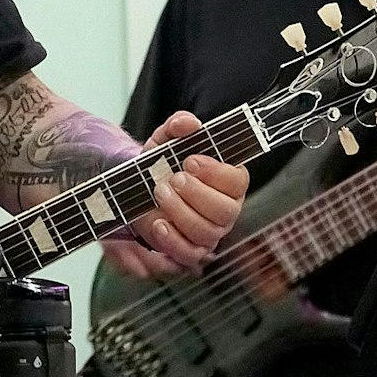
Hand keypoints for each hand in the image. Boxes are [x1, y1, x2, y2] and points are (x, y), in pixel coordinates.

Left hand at [103, 111, 246, 277]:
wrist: (138, 187)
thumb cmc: (162, 164)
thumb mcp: (166, 140)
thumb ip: (178, 126)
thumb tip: (187, 123)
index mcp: (228, 181)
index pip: (237, 181)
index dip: (216, 172)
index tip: (191, 161)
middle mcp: (225, 208)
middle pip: (226, 210)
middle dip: (197, 194)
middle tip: (174, 178)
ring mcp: (210, 232)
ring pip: (207, 232)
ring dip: (181, 212)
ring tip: (160, 192)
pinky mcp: (190, 249)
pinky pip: (189, 253)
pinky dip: (172, 240)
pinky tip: (158, 223)